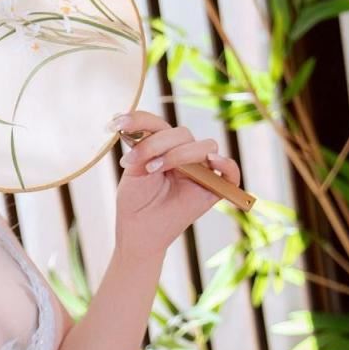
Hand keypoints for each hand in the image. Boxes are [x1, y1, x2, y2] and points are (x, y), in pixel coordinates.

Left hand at [112, 109, 240, 261]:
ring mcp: (201, 170)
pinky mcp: (214, 189)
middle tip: (141, 163)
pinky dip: (226, 164)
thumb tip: (149, 130)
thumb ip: (145, 147)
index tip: (117, 123)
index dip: (141, 119)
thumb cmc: (135, 201)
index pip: (160, 125)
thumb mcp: (134, 169)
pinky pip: (231, 172)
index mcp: (165, 146)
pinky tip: (211, 162)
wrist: (138, 230)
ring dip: (180, 154)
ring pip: (205, 146)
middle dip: (158, 144)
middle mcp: (185, 155)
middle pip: (183, 134)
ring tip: (155, 169)